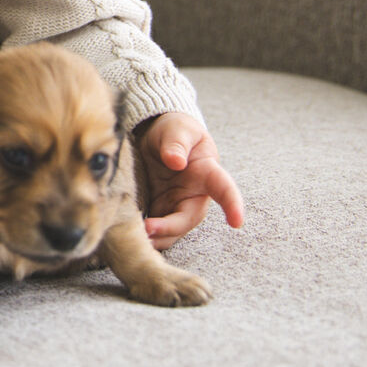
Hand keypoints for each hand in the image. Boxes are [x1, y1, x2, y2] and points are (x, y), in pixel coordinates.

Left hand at [134, 111, 243, 246]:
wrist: (158, 139)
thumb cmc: (175, 131)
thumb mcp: (177, 130)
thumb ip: (177, 143)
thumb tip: (176, 162)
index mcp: (208, 173)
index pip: (224, 189)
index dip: (232, 206)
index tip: (236, 222)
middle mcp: (194, 196)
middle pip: (188, 219)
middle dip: (170, 228)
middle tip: (148, 228)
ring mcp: (176, 207)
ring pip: (172, 232)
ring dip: (156, 237)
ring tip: (135, 236)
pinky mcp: (159, 212)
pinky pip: (155, 231)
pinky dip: (145, 235)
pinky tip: (129, 233)